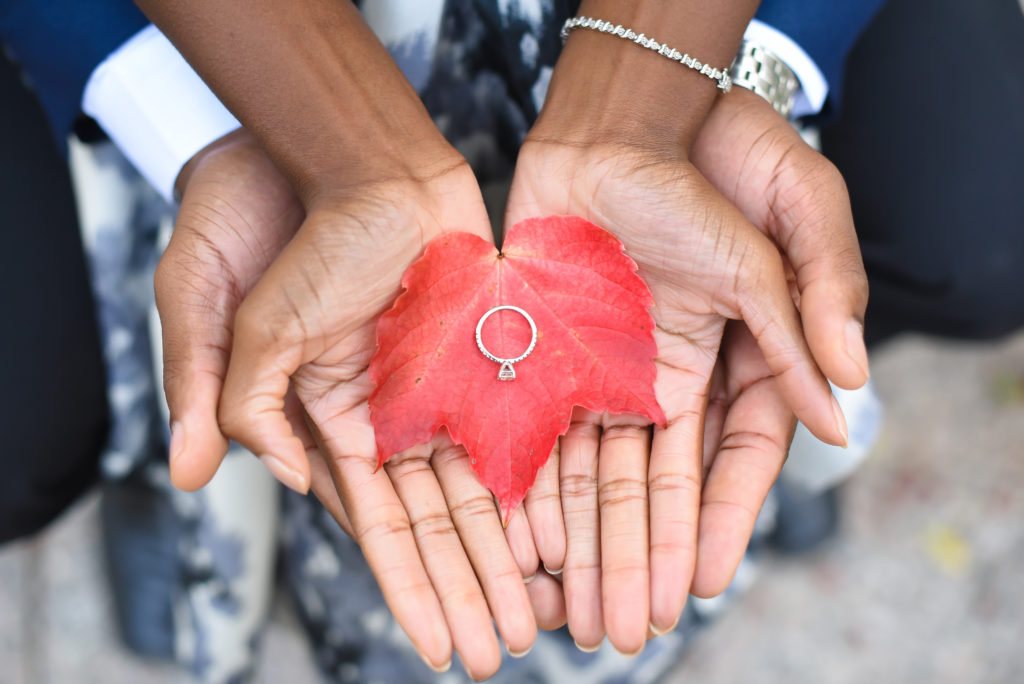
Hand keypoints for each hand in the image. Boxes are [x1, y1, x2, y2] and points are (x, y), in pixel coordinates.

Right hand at [157, 131, 537, 678]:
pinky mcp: (490, 354)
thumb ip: (235, 398)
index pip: (378, 527)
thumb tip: (252, 479)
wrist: (354, 157)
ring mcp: (447, 387)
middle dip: (469, 590)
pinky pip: (522, 425)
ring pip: (487, 486)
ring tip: (544, 614)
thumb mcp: (235, 317)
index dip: (409, 588)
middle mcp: (395, 417)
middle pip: (441, 523)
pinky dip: (540, 479)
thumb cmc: (287, 231)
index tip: (438, 647)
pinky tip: (566, 530)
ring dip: (511, 554)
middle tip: (502, 653)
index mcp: (334, 421)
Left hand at [504, 127, 846, 653]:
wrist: (628, 121)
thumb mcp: (791, 231)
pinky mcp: (551, 351)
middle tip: (623, 627)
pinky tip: (520, 538)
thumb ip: (813, 316)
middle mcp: (670, 378)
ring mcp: (607, 368)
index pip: (730, 461)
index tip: (698, 581)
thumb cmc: (719, 167)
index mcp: (734, 359)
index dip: (714, 521)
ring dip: (581, 540)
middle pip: (653, 484)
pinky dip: (529, 481)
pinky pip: (539, 427)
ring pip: (591, 470)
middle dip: (637, 555)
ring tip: (570, 607)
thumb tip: (844, 410)